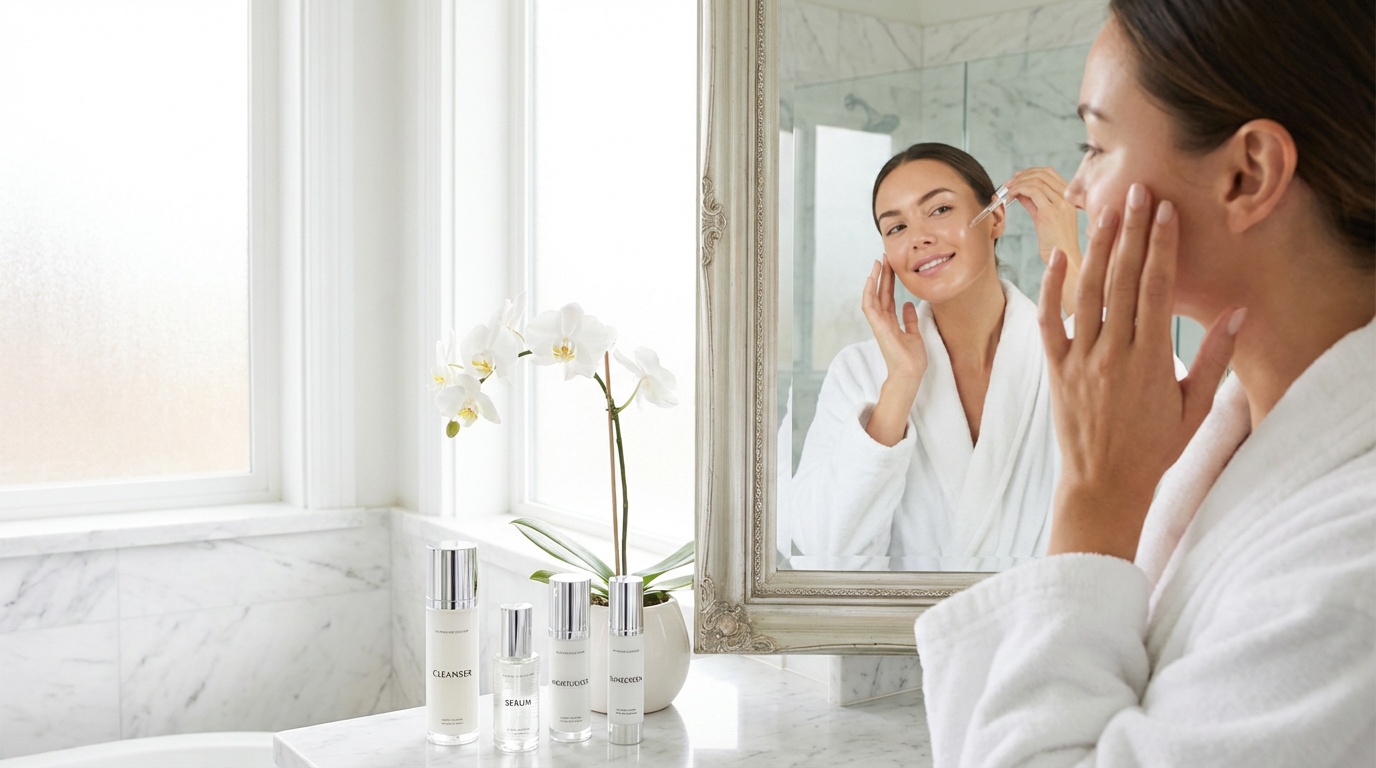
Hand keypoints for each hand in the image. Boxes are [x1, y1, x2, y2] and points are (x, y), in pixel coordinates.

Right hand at [860, 258, 926, 445]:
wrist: (910, 373)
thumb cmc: (912, 359)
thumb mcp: (914, 334)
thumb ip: (909, 319)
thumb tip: (909, 305)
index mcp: (890, 322)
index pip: (887, 297)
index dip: (888, 281)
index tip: (891, 265)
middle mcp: (882, 321)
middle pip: (880, 293)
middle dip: (882, 274)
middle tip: (884, 257)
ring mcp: (878, 324)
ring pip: (872, 296)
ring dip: (874, 279)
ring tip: (878, 262)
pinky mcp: (878, 327)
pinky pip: (869, 306)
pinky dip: (868, 291)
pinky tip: (871, 278)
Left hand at [1006, 167, 1082, 315]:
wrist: (1065, 263)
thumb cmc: (1055, 245)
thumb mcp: (1045, 219)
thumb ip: (1035, 203)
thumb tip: (1020, 191)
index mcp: (1070, 198)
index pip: (1050, 173)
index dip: (1031, 172)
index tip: (1016, 178)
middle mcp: (1067, 198)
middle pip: (1043, 173)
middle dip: (1021, 175)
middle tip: (1007, 183)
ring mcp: (1060, 204)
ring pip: (1036, 180)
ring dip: (1017, 183)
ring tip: (1006, 191)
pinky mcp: (1050, 212)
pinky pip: (1031, 191)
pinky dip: (1017, 190)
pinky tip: (1009, 198)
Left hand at [1037, 183, 1244, 560]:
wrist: (1103, 485)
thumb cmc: (1154, 448)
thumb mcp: (1195, 407)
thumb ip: (1214, 358)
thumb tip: (1238, 313)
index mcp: (1151, 359)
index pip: (1155, 289)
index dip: (1160, 246)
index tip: (1165, 211)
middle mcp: (1113, 353)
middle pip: (1121, 280)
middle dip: (1129, 232)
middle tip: (1136, 192)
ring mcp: (1080, 359)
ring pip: (1086, 293)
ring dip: (1094, 249)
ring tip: (1103, 212)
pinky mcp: (1055, 369)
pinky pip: (1049, 322)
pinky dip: (1052, 288)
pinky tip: (1058, 257)